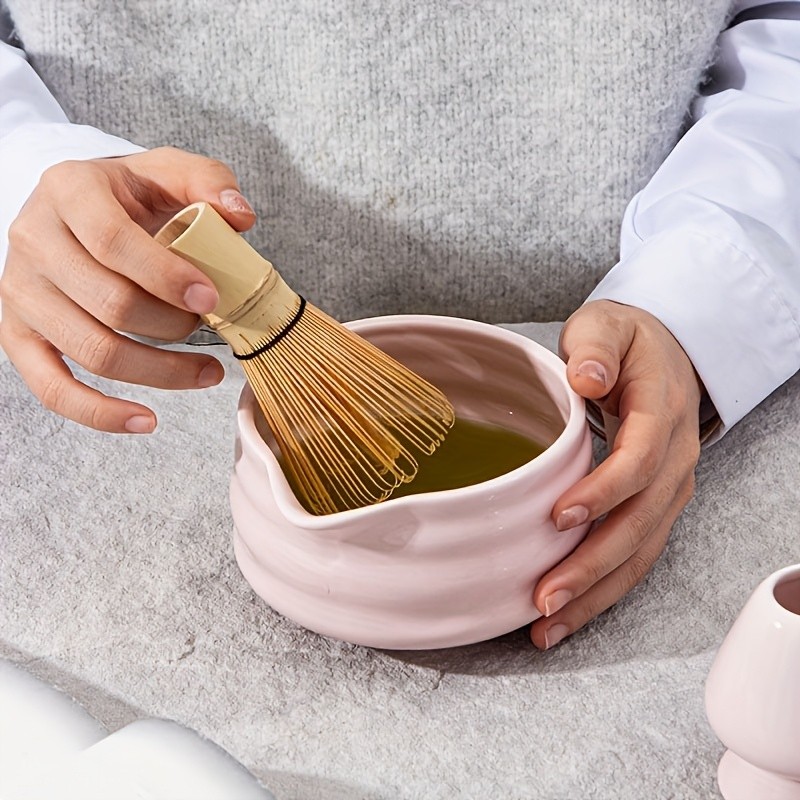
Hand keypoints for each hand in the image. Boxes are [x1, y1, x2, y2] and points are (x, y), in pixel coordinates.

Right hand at [0, 147, 255, 432]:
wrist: (75, 212)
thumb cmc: (130, 195)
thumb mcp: (168, 171)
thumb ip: (208, 181)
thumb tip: (240, 217)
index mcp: (68, 190)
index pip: (112, 241)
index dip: (166, 276)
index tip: (211, 298)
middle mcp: (33, 239)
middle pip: (108, 303)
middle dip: (173, 326)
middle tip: (209, 325)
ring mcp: (21, 292)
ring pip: (92, 351)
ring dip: (160, 372)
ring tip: (207, 372)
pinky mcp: (18, 336)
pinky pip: (52, 388)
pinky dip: (100, 413)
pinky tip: (147, 421)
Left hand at [530, 300, 702, 648]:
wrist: (665, 358)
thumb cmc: (627, 343)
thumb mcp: (609, 325)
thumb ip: (597, 345)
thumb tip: (588, 375)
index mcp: (662, 413)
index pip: (640, 460)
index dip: (603, 492)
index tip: (559, 515)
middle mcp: (674, 462)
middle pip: (640, 523)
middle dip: (592, 565)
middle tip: (544, 596)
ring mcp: (668, 492)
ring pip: (640, 554)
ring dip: (595, 593)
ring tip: (549, 625)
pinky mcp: (654, 510)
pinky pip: (635, 558)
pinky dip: (603, 590)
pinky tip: (567, 614)